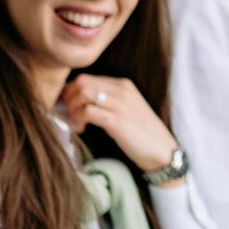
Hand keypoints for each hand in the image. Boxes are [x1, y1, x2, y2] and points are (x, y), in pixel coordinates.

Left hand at [60, 74, 179, 179]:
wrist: (161, 150)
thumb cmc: (141, 132)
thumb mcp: (126, 108)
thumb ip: (107, 100)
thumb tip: (78, 101)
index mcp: (123, 85)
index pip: (86, 78)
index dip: (70, 91)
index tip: (66, 105)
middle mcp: (121, 90)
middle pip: (81, 82)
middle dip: (68, 98)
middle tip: (68, 115)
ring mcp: (120, 104)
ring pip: (82, 94)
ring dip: (72, 109)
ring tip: (76, 123)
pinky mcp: (116, 120)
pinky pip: (87, 112)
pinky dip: (78, 120)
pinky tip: (82, 129)